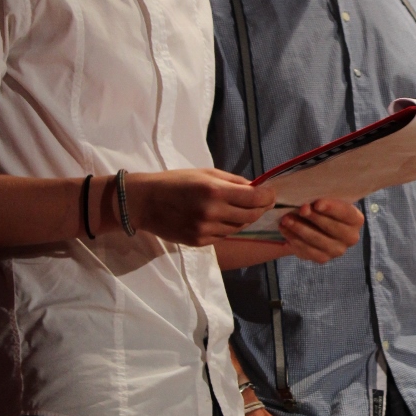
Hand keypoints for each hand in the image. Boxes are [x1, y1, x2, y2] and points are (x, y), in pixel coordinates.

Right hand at [125, 169, 274, 246]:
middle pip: (251, 215)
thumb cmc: (176, 182)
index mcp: (214, 191)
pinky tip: (224, 218)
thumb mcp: (206, 173)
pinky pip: (224, 235)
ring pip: (239, 227)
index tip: (272, 194)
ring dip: (245, 218)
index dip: (267, 196)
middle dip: (261, 208)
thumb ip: (233, 181)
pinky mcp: (199, 242)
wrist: (144, 202)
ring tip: (242, 209)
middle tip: (265, 202)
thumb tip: (256, 187)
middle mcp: (212, 213)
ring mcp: (205, 230)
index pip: (254, 198)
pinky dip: (229, 227)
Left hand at [279, 199, 363, 263]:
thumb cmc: (322, 207)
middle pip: (331, 227)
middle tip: (299, 209)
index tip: (317, 203)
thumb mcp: (325, 199)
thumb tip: (304, 202)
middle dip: (313, 217)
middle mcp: (351, 237)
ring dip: (299, 229)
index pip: (346, 213)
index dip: (332, 208)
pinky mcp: (323, 259)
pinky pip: (308, 251)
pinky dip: (295, 240)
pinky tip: (285, 230)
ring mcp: (337, 250)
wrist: (317, 224)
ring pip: (317, 240)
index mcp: (355, 219)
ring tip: (285, 219)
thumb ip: (320, 199)